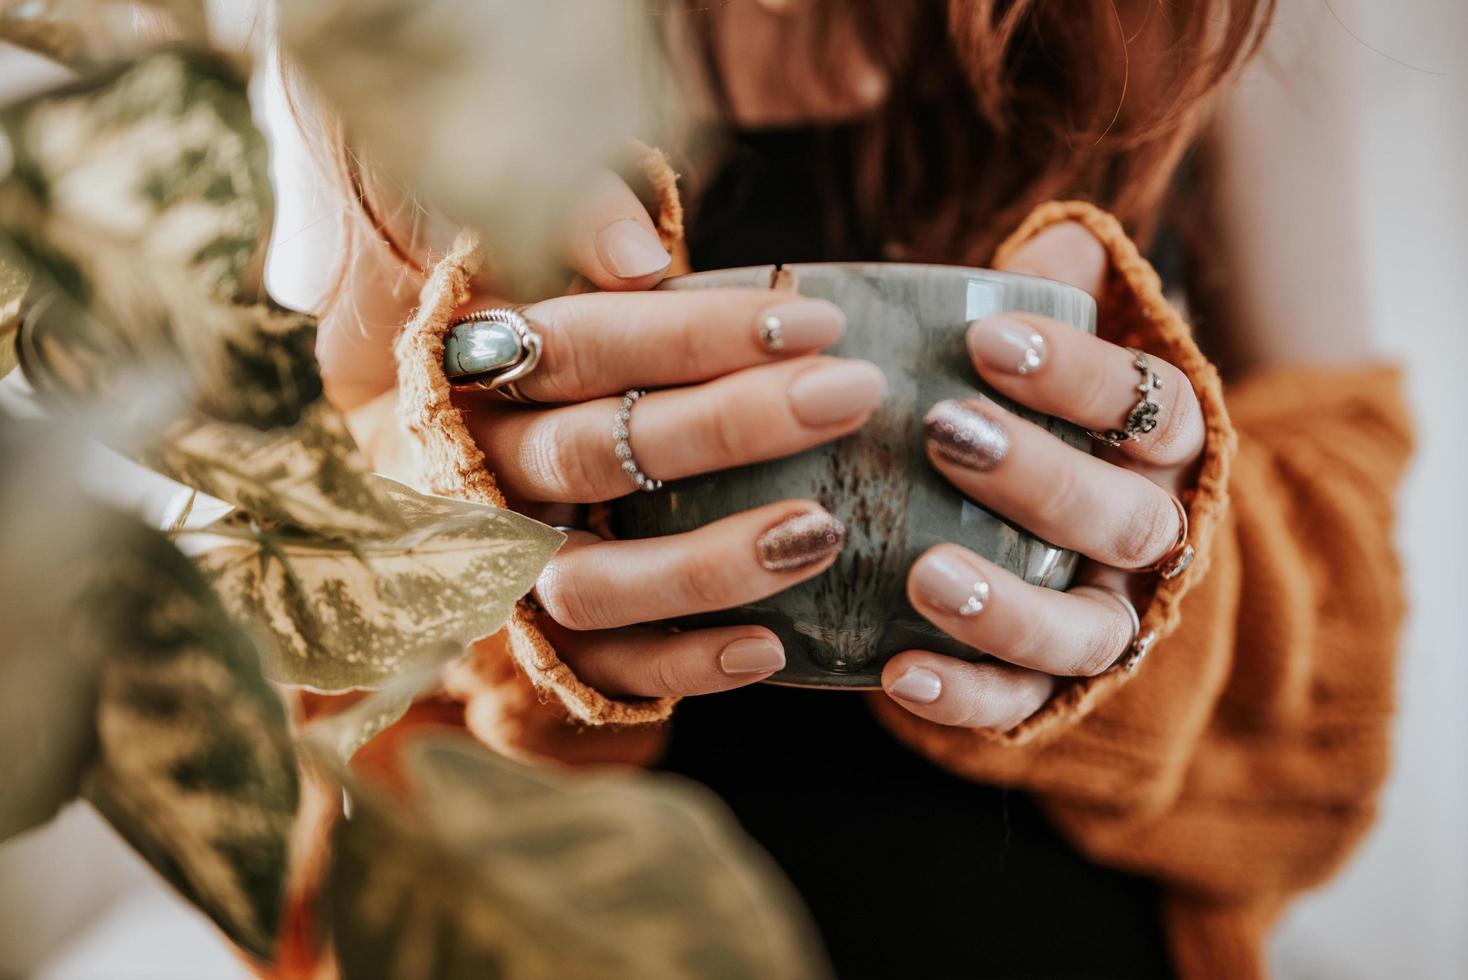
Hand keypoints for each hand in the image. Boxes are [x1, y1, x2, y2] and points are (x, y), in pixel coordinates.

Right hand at [330, 171, 886, 698]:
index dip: (693, 334)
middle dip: (728, 426)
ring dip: (706, 563)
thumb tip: (637, 252)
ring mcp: (506, 569)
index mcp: (479, 372)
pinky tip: (773, 646)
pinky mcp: (539, 645)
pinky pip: (602, 671)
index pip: (579, 346)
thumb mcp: (548, 283)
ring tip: (823, 531)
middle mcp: (482, 474)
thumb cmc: (545, 368)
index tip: (816, 321)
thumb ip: (580, 235)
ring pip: (588, 584)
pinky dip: (683, 666)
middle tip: (850, 396)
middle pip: (592, 456)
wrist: (442, 478)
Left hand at [880, 222, 1204, 729]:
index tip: (990, 338)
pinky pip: (1023, 704)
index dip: (1081, 375)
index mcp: (1161, 445)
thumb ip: (1055, 294)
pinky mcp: (1050, 684)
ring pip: (1088, 630)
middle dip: (1039, 478)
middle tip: (945, 433)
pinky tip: (900, 672)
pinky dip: (968, 695)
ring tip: (925, 574)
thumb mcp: (1047, 345)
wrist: (1040, 521)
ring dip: (1009, 607)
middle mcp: (1150, 534)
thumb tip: (1057, 238)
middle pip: (1123, 518)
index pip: (1152, 404)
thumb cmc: (1030, 410)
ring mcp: (1105, 616)